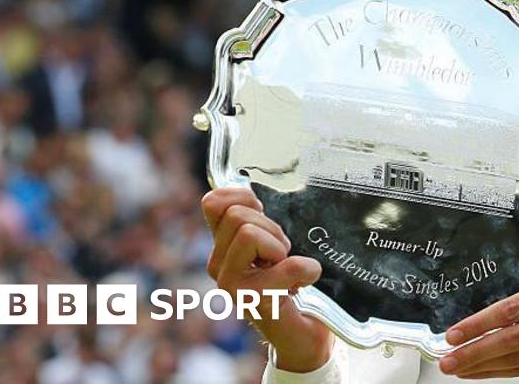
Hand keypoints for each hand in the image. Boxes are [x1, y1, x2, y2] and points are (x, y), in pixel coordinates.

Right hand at [201, 187, 333, 371]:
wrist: (301, 333)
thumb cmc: (290, 282)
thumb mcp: (271, 242)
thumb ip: (257, 219)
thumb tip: (246, 186)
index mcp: (221, 247)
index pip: (212, 203)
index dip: (242, 197)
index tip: (262, 213)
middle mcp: (218, 266)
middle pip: (239, 215)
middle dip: (271, 227)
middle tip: (281, 253)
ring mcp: (232, 285)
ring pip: (250, 233)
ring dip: (280, 246)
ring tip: (286, 267)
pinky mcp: (254, 300)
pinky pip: (286, 265)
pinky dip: (306, 269)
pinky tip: (304, 282)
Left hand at [438, 272, 518, 380]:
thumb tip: (505, 311)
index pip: (512, 308)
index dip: (480, 323)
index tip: (455, 333)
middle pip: (511, 338)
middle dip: (475, 350)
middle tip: (448, 358)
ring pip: (518, 359)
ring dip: (485, 366)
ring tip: (460, 369)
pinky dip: (506, 373)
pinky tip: (488, 374)